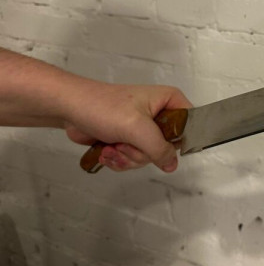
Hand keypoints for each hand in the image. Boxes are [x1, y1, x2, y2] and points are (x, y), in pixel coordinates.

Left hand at [64, 82, 192, 172]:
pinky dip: (120, 159)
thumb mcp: (137, 128)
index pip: (191, 124)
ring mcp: (144, 129)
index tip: (162, 148)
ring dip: (128, 157)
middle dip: (143, 152)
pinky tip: (107, 151)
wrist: (70, 108)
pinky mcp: (129, 140)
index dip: (180, 140)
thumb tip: (172, 164)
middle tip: (127, 143)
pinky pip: (135, 159)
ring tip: (112, 146)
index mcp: (170, 101)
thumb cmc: (104, 108)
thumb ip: (159, 148)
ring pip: (150, 157)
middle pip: (168, 147)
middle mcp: (160, 114)